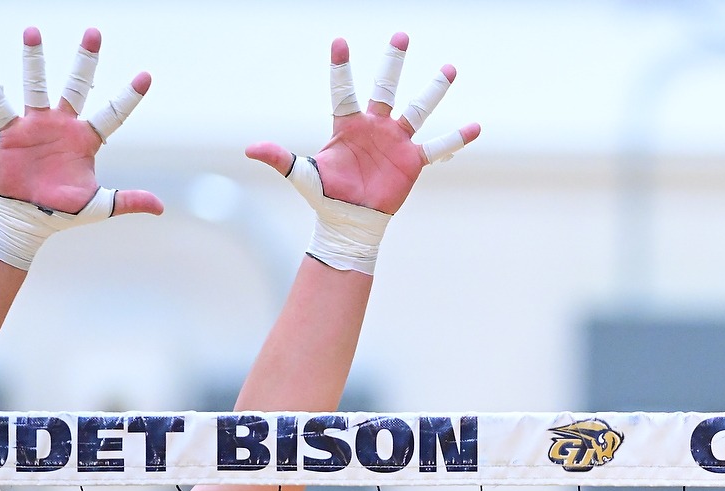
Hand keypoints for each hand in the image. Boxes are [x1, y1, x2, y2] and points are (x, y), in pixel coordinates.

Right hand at [0, 27, 161, 216]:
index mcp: (87, 140)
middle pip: (77, 85)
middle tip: (94, 31)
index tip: (146, 76)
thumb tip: (160, 207)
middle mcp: (64, 125)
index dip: (128, 96)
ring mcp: (37, 125)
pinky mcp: (12, 132)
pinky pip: (0, 105)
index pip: (113, 113)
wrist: (28, 219)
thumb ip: (128, 200)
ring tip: (33, 30)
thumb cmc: (64, 212)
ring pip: (37, 85)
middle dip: (86, 59)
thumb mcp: (100, 205)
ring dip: (35, 59)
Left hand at [246, 33, 480, 215]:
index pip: (344, 90)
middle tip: (401, 35)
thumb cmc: (325, 196)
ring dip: (433, 90)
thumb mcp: (301, 174)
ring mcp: (396, 141)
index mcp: (346, 125)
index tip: (339, 42)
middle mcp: (374, 126)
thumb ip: (279, 158)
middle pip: (385, 88)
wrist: (350, 221)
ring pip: (417, 109)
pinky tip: (475, 126)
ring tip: (449, 68)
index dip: (341, 67)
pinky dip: (456, 139)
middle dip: (393, 62)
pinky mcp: (412, 162)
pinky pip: (437, 147)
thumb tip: (249, 148)